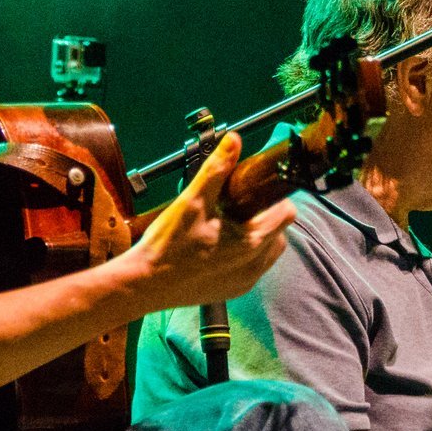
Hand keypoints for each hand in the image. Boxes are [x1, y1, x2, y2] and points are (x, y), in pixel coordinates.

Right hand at [135, 132, 295, 306]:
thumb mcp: (193, 201)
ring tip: (228, 225)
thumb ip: (216, 169)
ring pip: (268, 252)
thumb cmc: (168, 245)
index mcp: (252, 242)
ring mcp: (245, 281)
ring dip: (257, 236)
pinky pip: (253, 268)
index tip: (255, 191)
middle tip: (237, 207)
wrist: (144, 285)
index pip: (287, 214)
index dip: (274, 198)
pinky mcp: (234, 290)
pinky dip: (245, 255)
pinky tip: (220, 246)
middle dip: (264, 216)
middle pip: (280, 232)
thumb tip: (234, 140)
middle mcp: (255, 265)